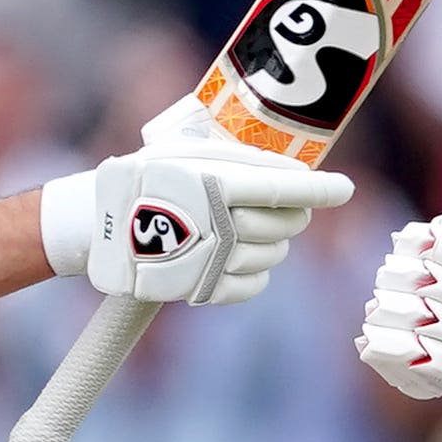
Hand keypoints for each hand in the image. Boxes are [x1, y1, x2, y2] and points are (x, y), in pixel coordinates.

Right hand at [40, 101, 356, 308]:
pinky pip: (254, 285)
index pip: (286, 188)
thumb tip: (291, 168)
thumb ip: (235, 158)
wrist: (96, 226)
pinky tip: (236, 257)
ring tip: (242, 229)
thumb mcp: (181, 153)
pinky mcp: (205, 289)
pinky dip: (256, 273)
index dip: (322, 189)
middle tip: (275, 204)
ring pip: (275, 256)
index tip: (345, 189)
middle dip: (292, 213)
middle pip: (287, 223)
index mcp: (216, 183)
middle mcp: (221, 223)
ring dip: (272, 243)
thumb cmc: (142, 180)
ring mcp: (214, 260)